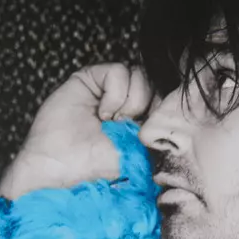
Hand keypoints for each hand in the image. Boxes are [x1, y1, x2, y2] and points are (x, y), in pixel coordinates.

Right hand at [0, 63, 153, 199]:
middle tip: (127, 129)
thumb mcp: (142, 155)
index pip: (164, 101)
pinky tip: (102, 113)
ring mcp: (108, 90)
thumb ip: (158, 135)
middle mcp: (126, 103)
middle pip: (155, 85)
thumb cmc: (99, 168)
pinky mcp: (91, 78)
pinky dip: (114, 94)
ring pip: (140, 75)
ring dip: (130, 102)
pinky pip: (119, 71)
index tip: (147, 134)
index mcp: (141, 121)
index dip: (161, 112)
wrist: (63, 167)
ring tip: (112, 121)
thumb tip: (175, 117)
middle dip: (146, 108)